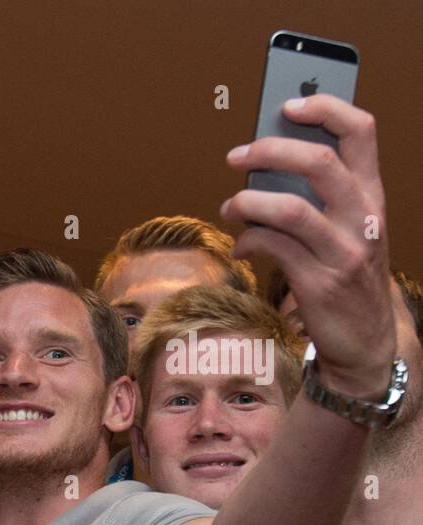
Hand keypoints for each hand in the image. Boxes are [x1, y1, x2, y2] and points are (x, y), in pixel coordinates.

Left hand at [222, 95, 394, 395]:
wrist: (365, 341)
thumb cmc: (346, 275)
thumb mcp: (347, 230)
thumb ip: (319, 197)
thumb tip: (265, 163)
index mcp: (372, 196)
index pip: (362, 132)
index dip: (326, 108)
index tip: (288, 104)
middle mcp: (363, 219)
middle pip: (320, 163)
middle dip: (270, 150)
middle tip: (236, 155)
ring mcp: (343, 252)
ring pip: (291, 209)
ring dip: (248, 201)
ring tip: (230, 205)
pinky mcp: (318, 283)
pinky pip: (273, 248)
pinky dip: (248, 240)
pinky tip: (241, 245)